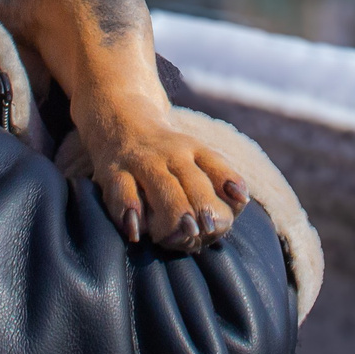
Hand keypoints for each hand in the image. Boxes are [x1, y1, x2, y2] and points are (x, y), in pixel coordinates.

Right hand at [78, 109, 249, 252]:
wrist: (119, 121)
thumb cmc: (167, 159)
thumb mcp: (194, 159)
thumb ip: (219, 181)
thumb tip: (240, 200)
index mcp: (194, 150)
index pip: (216, 166)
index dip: (229, 184)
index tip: (239, 201)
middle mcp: (170, 154)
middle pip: (193, 182)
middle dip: (202, 207)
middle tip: (206, 230)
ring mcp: (142, 163)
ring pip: (162, 189)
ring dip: (174, 214)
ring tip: (183, 232)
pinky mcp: (114, 174)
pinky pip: (123, 194)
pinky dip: (129, 212)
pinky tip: (137, 232)